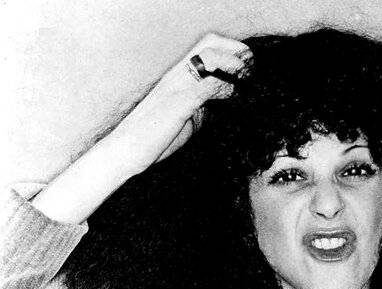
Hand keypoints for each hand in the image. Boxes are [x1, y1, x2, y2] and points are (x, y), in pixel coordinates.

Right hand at [107, 32, 251, 173]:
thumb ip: (204, 106)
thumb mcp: (186, 117)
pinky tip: (233, 98)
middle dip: (236, 51)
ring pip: (211, 57)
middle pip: (210, 42)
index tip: (248, 66)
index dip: (232, 50)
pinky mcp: (178, 103)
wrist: (126, 150)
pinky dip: (225, 89)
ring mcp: (177, 86)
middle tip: (251, 69)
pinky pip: (207, 86)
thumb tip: (227, 104)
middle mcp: (177, 74)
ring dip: (234, 66)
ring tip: (247, 79)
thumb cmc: (155, 137)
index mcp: (177, 74)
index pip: (207, 45)